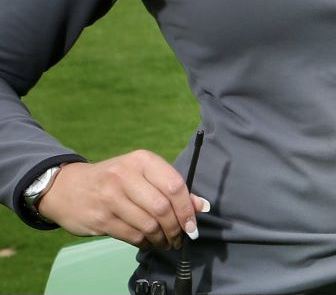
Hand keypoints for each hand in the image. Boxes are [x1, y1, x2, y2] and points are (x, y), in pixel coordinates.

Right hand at [35, 151, 210, 249]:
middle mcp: (125, 176)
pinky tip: (149, 242)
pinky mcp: (100, 218)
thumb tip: (201, 206)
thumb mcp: (141, 174)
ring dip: (162, 238)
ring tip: (167, 242)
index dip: (187, 208)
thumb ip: (170, 187)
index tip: (193, 225)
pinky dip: (145, 242)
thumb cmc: (113, 179)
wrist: (66, 187)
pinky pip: (132, 235)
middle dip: (176, 227)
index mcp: (142, 160)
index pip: (174, 185)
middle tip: (181, 237)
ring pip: (148, 224)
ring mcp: (110, 197)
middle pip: (162, 207)